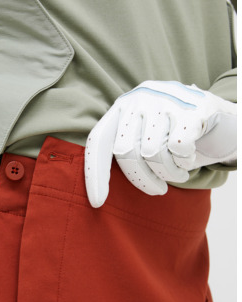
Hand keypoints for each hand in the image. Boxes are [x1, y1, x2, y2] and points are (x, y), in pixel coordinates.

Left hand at [84, 80, 236, 207]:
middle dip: (142, 179)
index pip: (98, 140)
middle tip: (158, 190)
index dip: (95, 172)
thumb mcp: (142, 131)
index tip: (97, 202)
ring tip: (177, 173)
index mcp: (121, 107)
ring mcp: (164, 100)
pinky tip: (189, 158)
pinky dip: (184, 161)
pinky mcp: (190, 108)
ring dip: (168, 173)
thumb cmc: (168, 129)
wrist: (207, 107)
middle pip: (126, 152)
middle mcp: (138, 100)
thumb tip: (101, 193)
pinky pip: (178, 148)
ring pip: (153, 153)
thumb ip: (125, 148)